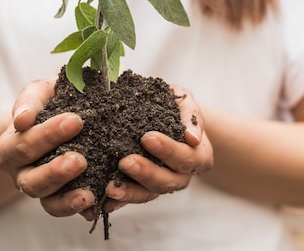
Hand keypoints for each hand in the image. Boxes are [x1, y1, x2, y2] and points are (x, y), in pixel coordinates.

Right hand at [0, 78, 94, 216]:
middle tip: (80, 160)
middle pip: (32, 179)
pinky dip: (82, 210)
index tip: (75, 120)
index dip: (47, 134)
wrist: (67, 115)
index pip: (24, 143)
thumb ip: (33, 99)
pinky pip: (70, 209)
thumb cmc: (53, 101)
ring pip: (48, 201)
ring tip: (89, 193)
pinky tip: (98, 205)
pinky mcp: (64, 198)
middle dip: (55, 171)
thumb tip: (24, 119)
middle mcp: (24, 171)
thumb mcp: (43, 92)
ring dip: (67, 197)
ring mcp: (44, 188)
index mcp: (13, 145)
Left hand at [82, 84, 213, 219]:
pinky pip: (132, 199)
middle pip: (169, 181)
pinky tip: (104, 201)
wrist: (165, 117)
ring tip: (110, 187)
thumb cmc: (175, 107)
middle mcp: (183, 175)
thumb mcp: (185, 102)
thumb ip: (191, 115)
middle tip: (126, 162)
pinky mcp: (144, 190)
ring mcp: (163, 184)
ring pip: (150, 194)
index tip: (147, 137)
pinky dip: (119, 201)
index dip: (169, 150)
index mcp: (200, 155)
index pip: (187, 157)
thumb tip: (192, 137)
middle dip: (147, 173)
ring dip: (131, 192)